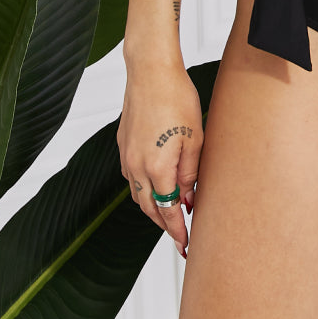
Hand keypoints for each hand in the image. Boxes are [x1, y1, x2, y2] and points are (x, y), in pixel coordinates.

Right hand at [117, 64, 202, 258]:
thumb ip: (190, 174)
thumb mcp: (195, 139)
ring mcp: (126, 156)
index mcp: (156, 169)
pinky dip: (144, 187)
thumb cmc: (177, 99)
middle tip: (180, 235)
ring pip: (138, 193)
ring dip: (153, 206)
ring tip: (171, 211)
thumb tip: (186, 201)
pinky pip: (131, 176)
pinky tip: (156, 183)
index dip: (176, 232)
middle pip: (149, 208)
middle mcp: (135, 167)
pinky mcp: (122, 144)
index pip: (166, 212)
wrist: (150, 72)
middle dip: (164, 224)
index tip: (185, 246)